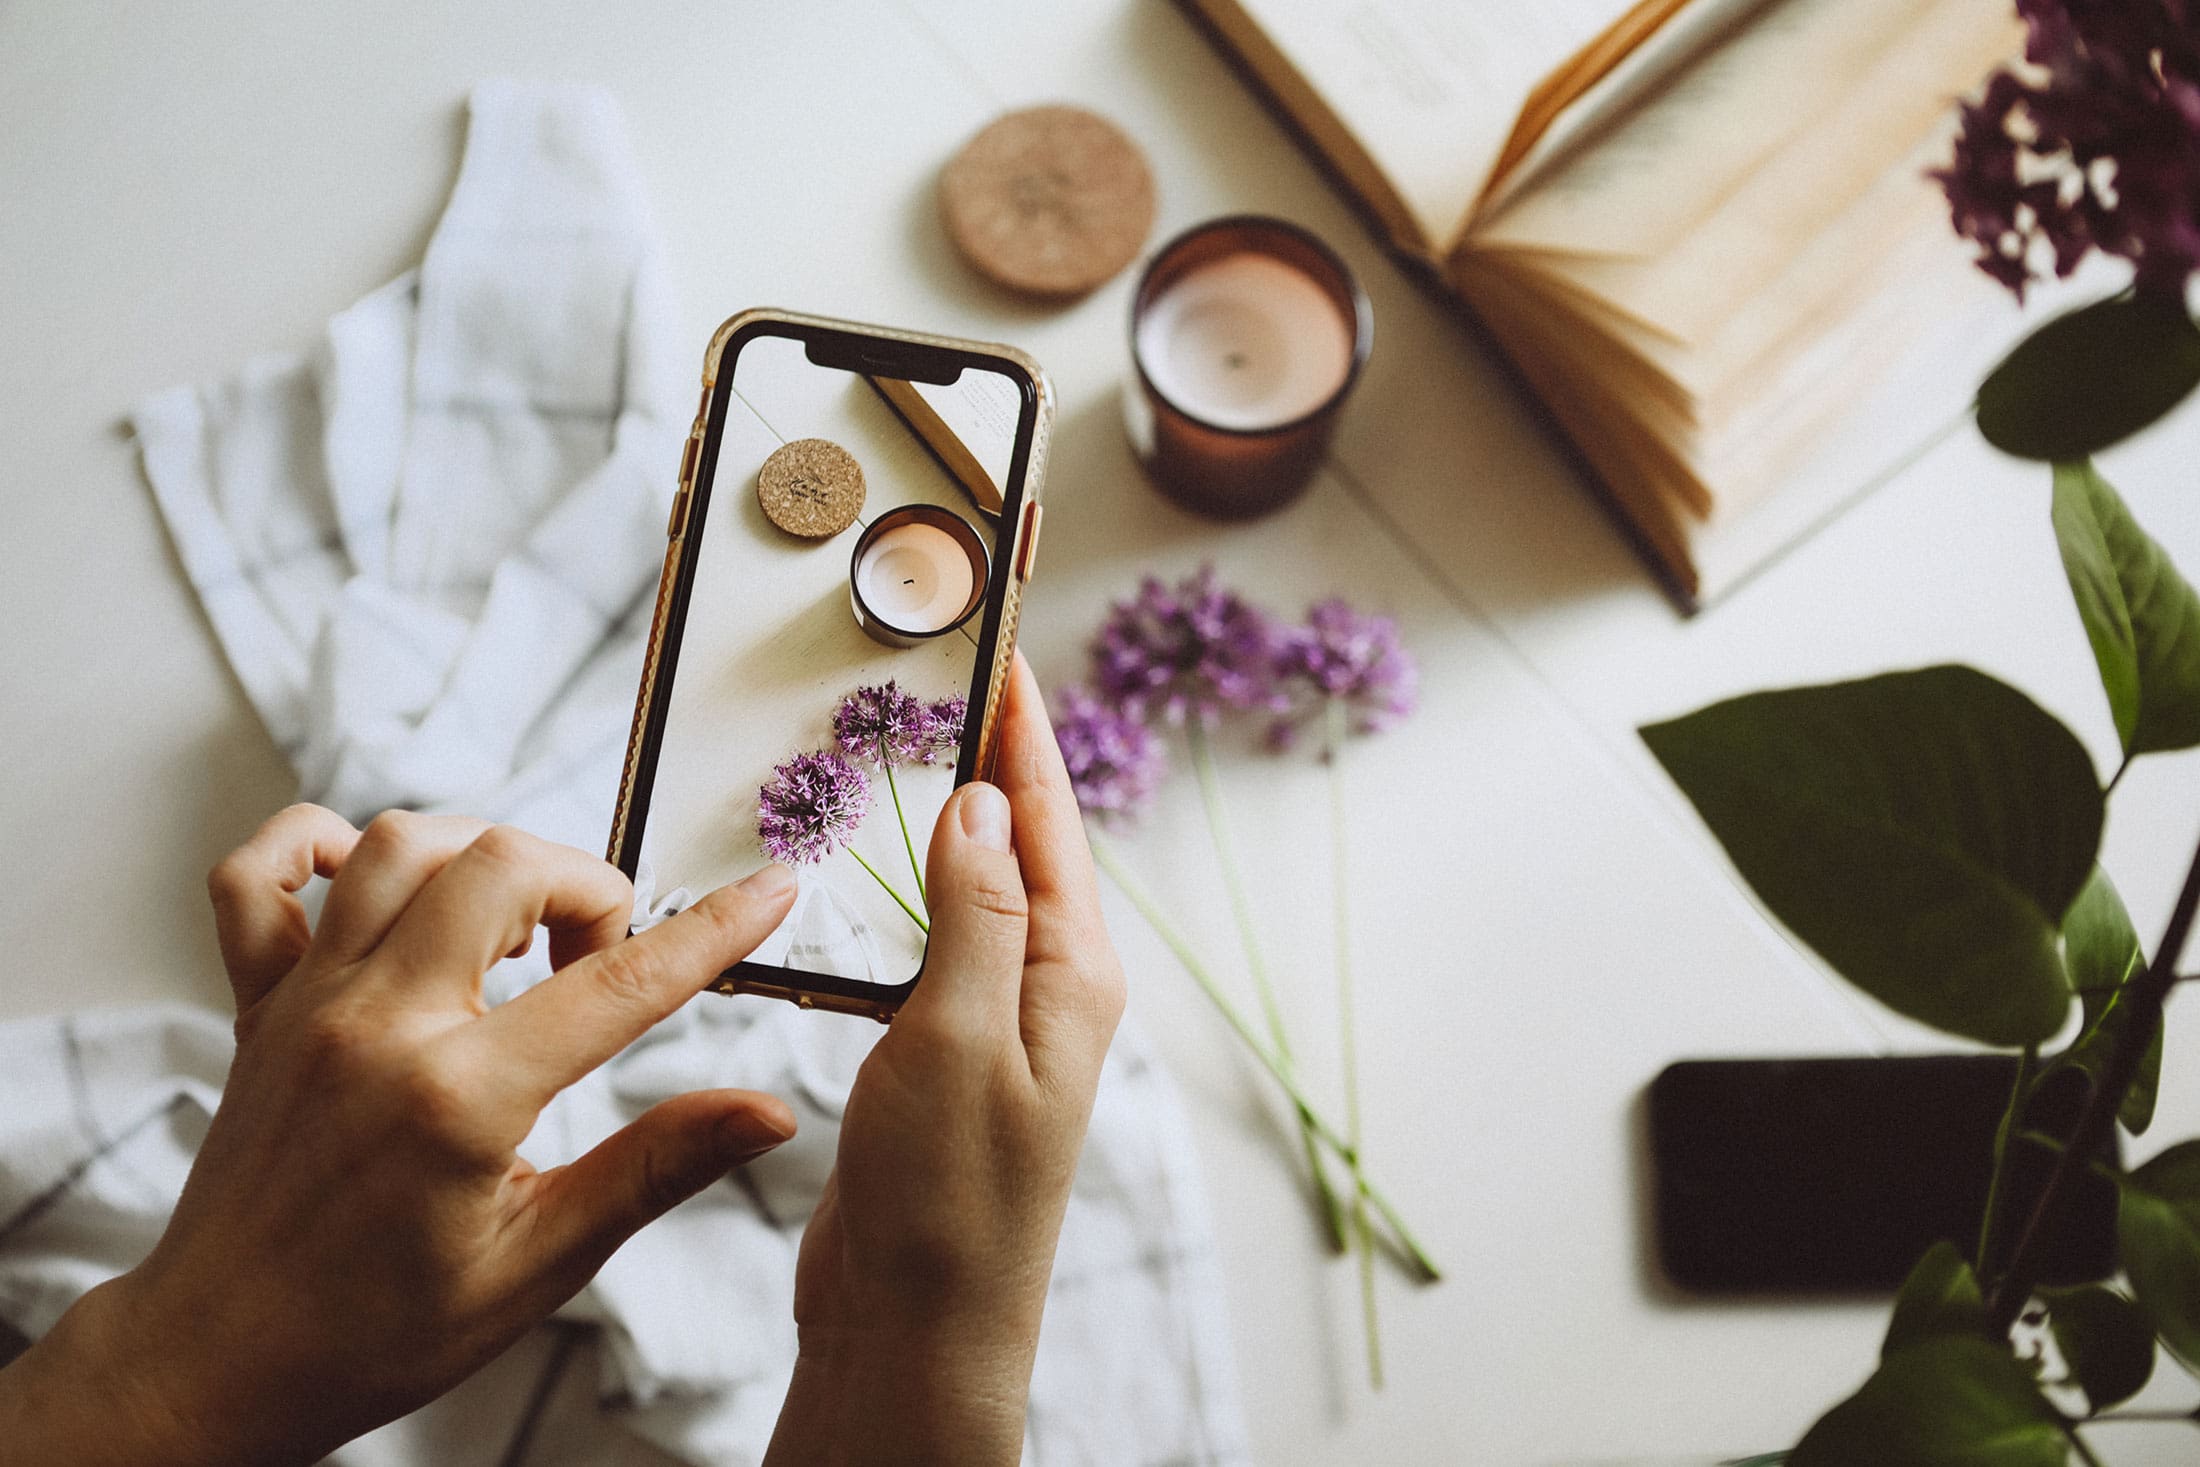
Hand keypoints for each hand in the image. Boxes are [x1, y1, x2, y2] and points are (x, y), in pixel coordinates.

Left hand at [0, 807, 799, 1465]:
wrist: (221, 1362)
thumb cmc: (377, 1329)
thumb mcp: (541, 1262)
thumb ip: (657, 1168)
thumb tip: (767, 1116)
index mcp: (460, 1100)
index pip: (619, 985)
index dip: (713, 930)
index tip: (771, 891)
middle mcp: (378, 1028)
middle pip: (502, 866)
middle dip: (585, 887)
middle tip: (601, 959)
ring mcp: (307, 1006)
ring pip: (397, 846)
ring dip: (481, 857)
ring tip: (516, 928)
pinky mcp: (256, 1006)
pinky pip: (257, 877)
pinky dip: (312, 846)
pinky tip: (372, 881)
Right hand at [767, 656, 1127, 1466]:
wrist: (917, 1328)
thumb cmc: (951, 1202)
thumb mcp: (960, 1039)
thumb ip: (975, 916)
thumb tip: (981, 804)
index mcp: (1072, 975)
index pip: (1050, 822)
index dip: (1024, 732)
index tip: (1003, 652)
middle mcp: (1048, 991)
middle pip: (1022, 845)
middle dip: (990, 760)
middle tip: (946, 681)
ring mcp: (998, 1026)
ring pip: (975, 893)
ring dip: (945, 824)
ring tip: (905, 753)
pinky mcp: (946, 1059)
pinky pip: (932, 947)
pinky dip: (904, 896)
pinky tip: (871, 879)